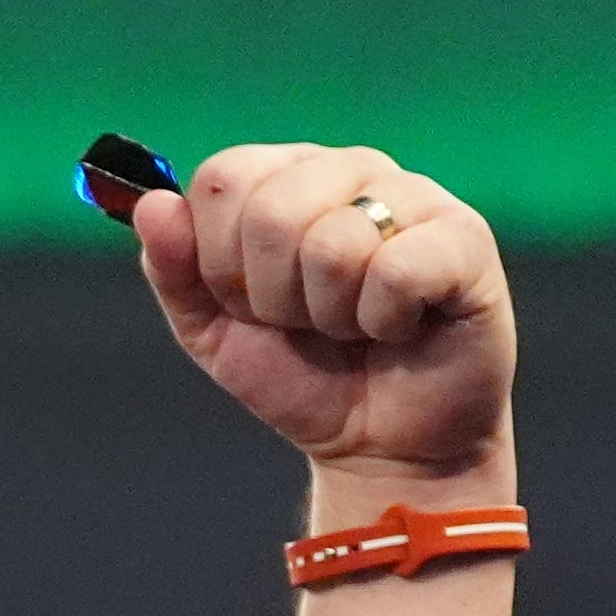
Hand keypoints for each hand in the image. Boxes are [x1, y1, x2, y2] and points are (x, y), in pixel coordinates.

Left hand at [124, 144, 515, 487]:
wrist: (379, 446)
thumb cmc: (304, 377)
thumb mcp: (214, 332)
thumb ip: (173, 269)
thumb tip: (151, 204)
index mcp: (286, 176)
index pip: (221, 179)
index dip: (221, 263)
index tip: (251, 304)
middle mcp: (350, 169)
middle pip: (268, 211)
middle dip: (273, 298)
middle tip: (308, 323)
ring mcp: (412, 195)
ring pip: (331, 244)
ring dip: (332, 315)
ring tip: (356, 327)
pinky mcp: (464, 237)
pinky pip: (395, 271)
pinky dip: (385, 322)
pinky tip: (402, 326)